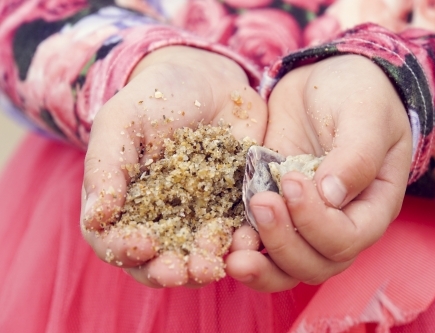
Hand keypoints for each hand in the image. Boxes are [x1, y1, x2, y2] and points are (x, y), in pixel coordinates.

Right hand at [80, 46, 266, 287]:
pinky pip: (241, 231)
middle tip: (180, 271)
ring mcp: (202, 217)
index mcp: (127, 207)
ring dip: (207, 263)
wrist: (208, 81)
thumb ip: (105, 167)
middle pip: (161, 261)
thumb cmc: (155, 99)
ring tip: (214, 261)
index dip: (124, 251)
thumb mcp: (121, 122)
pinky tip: (249, 239)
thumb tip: (97, 218)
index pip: (115, 243)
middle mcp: (164, 221)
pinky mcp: (237, 207)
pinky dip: (245, 241)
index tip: (140, 244)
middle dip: (169, 271)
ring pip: (201, 255)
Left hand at [226, 55, 412, 291]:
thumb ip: (356, 155)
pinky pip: (260, 242)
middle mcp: (340, 221)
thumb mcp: (365, 113)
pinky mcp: (273, 206)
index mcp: (372, 204)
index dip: (318, 222)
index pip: (349, 238)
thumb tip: (330, 196)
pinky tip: (223, 243)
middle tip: (261, 204)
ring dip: (262, 266)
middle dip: (285, 243)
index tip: (292, 181)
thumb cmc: (356, 92)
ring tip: (234, 255)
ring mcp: (304, 219)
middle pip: (317, 263)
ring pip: (288, 266)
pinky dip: (243, 249)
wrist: (322, 82)